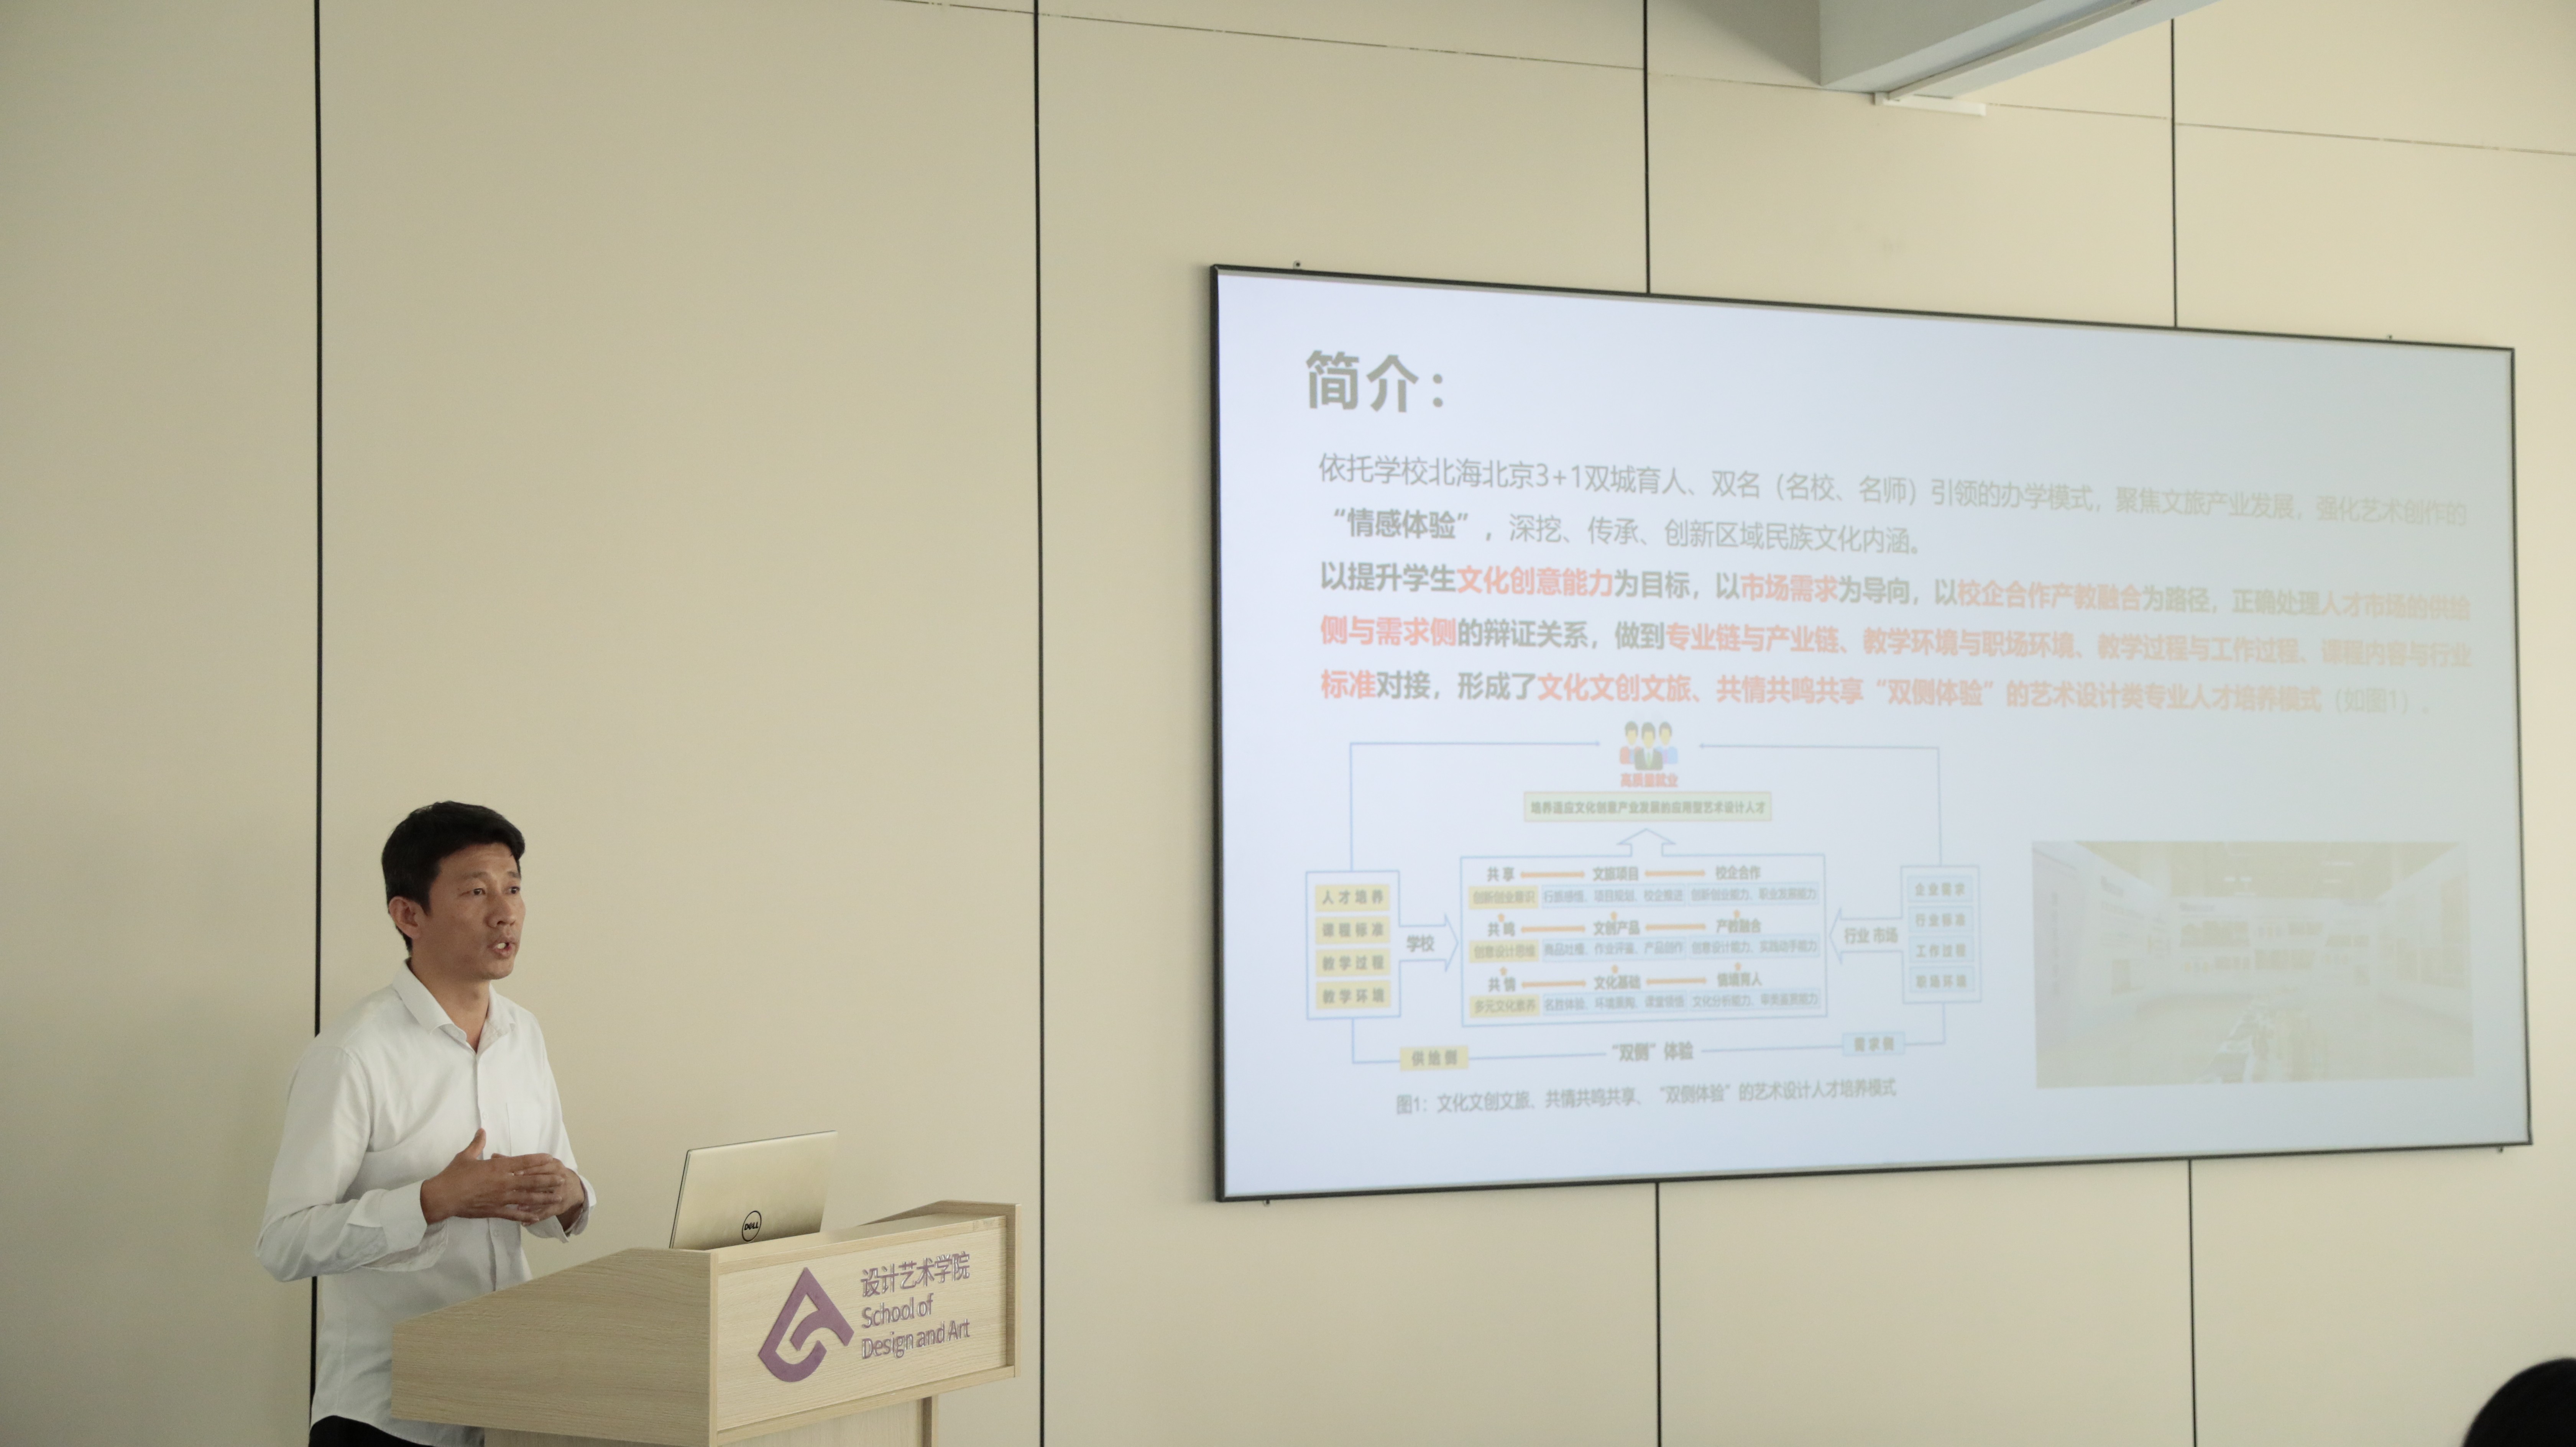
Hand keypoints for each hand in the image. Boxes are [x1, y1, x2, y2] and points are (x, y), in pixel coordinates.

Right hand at [419, 1129, 579, 1225]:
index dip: (538, 1160)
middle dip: (548, 1179)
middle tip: (562, 1178)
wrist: (442, 1197)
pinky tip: (536, 1217)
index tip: (551, 1159)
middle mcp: (503, 1182)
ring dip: (544, 1197)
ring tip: (557, 1197)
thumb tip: (481, 1131)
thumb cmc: (453, 1175)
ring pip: (527, 1197)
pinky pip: (513, 1214)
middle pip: (531, 1179)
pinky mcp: (494, 1211)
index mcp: (497, 1167)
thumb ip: (477, 1144)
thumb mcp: (465, 1156)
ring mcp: (500, 1197)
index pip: (523, 1162)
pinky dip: (525, 1216)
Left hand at [507, 1151, 586, 1226]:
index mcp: (553, 1165)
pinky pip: (547, 1213)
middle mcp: (559, 1177)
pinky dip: (535, 1218)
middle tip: (515, 1189)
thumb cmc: (550, 1173)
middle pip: (543, 1181)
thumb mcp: (540, 1165)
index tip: (514, 1172)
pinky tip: (523, 1223)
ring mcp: (561, 1193)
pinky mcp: (559, 1207)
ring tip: (517, 1207)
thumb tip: (494, 1156)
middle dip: (529, 1185)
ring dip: (531, 1203)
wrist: (574, 1188)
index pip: (540, 1166)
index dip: (528, 1169)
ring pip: (544, 1198)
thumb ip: (517, 1162)